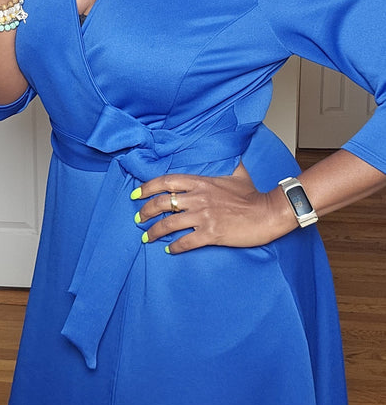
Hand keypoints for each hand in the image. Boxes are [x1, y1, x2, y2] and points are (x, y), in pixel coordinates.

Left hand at [134, 163, 293, 251]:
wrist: (268, 212)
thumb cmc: (253, 195)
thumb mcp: (237, 174)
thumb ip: (225, 166)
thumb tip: (228, 154)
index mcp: (201, 182)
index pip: (166, 181)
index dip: (147, 187)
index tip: (136, 194)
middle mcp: (198, 197)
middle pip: (162, 203)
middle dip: (145, 212)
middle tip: (138, 219)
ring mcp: (203, 216)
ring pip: (169, 224)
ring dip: (154, 232)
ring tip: (146, 237)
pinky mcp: (211, 234)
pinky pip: (185, 242)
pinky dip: (174, 247)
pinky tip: (169, 250)